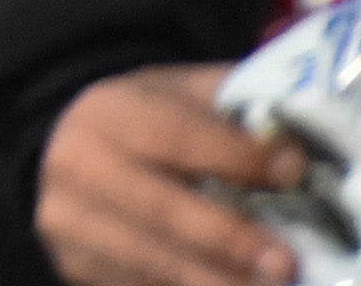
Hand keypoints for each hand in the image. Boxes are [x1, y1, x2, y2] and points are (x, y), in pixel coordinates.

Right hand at [38, 65, 301, 285]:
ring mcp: (70, 225)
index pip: (175, 134)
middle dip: (229, 239)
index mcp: (107, 113)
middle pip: (160, 210)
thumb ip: (234, 108)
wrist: (63, 153)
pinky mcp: (76, 268)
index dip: (238, 156)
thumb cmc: (142, 123)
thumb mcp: (178, 95)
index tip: (293, 170)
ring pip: (150, 262)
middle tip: (285, 262)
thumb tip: (297, 146)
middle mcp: (78, 167)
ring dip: (216, 281)